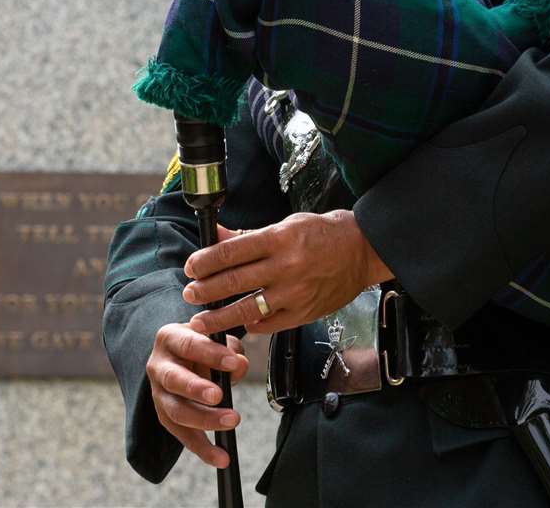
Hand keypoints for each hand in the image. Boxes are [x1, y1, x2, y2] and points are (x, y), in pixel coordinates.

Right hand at [145, 321, 249, 468]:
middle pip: (173, 379)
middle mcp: (158, 366)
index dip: (211, 353)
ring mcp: (157, 394)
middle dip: (196, 389)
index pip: (188, 344)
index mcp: (169, 338)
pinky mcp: (164, 417)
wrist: (179, 355)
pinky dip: (202, 449)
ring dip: (203, 419)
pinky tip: (220, 457)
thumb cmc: (202, 344)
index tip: (234, 362)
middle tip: (219, 395)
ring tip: (231, 421)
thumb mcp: (217, 339)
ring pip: (175, 411)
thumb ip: (230, 350)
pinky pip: (182, 435)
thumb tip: (240, 365)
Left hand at [183, 210, 391, 334]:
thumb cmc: (322, 233)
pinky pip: (269, 324)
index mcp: (280, 239)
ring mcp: (295, 292)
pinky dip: (251, 324)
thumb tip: (216, 236)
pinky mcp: (303, 312)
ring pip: (247, 309)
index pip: (231, 252)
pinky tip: (238, 323)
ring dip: (218, 317)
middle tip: (189, 294)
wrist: (360, 251)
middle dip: (205, 290)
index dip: (206, 261)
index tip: (191, 267)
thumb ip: (249, 235)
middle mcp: (286, 266)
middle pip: (234, 281)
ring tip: (199, 320)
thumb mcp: (285, 224)